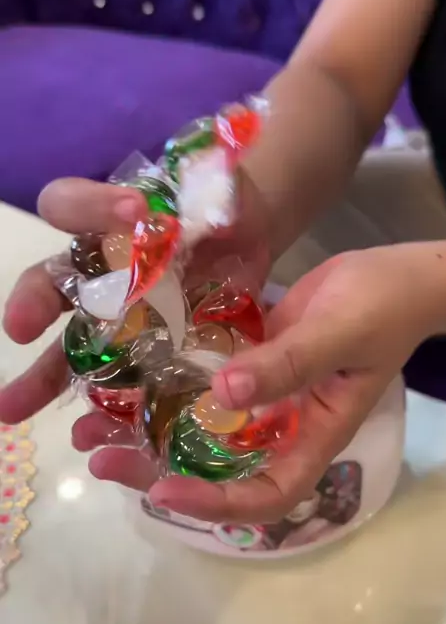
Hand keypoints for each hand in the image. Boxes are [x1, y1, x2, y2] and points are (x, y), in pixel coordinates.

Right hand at [0, 170, 269, 425]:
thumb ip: (212, 187)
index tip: (132, 210)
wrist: (244, 245)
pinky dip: (101, 410)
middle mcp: (96, 270)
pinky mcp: (141, 352)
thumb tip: (212, 202)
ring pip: (68, 347)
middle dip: (33, 303)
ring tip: (12, 411)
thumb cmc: (221, 208)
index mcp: (106, 221)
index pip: (72, 205)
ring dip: (40, 377)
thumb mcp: (221, 188)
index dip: (90, 206)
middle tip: (22, 327)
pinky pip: (112, 382)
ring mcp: (114, 317)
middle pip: (50, 284)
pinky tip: (86, 436)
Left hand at [73, 243, 444, 521]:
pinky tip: (125, 376)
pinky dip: (164, 386)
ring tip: (90, 426)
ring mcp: (260, 396)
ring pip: (200, 428)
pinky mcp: (246, 363)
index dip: (214, 502)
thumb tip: (223, 394)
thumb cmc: (383, 308)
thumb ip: (288, 364)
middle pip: (218, 469)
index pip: (265, 494)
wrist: (395, 276)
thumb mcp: (340, 333)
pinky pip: (200, 385)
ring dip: (147, 430)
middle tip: (99, 457)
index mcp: (311, 436)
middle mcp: (280, 426)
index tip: (163, 489)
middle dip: (158, 470)